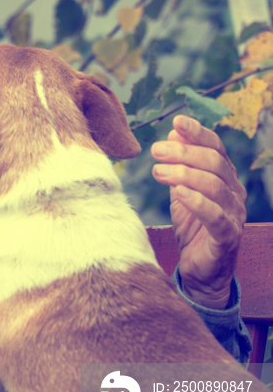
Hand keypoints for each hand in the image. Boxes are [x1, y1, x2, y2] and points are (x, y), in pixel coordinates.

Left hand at [151, 115, 246, 308]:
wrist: (200, 270)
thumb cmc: (192, 227)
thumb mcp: (182, 191)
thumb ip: (180, 164)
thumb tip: (173, 131)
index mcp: (224, 178)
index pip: (216, 148)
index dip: (198, 133)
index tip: (176, 122)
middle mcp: (234, 193)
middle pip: (215, 164)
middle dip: (185, 153)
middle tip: (157, 150)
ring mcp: (233, 215)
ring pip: (215, 187)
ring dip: (184, 175)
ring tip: (158, 170)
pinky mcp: (227, 237)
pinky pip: (215, 217)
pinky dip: (197, 202)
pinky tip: (178, 193)